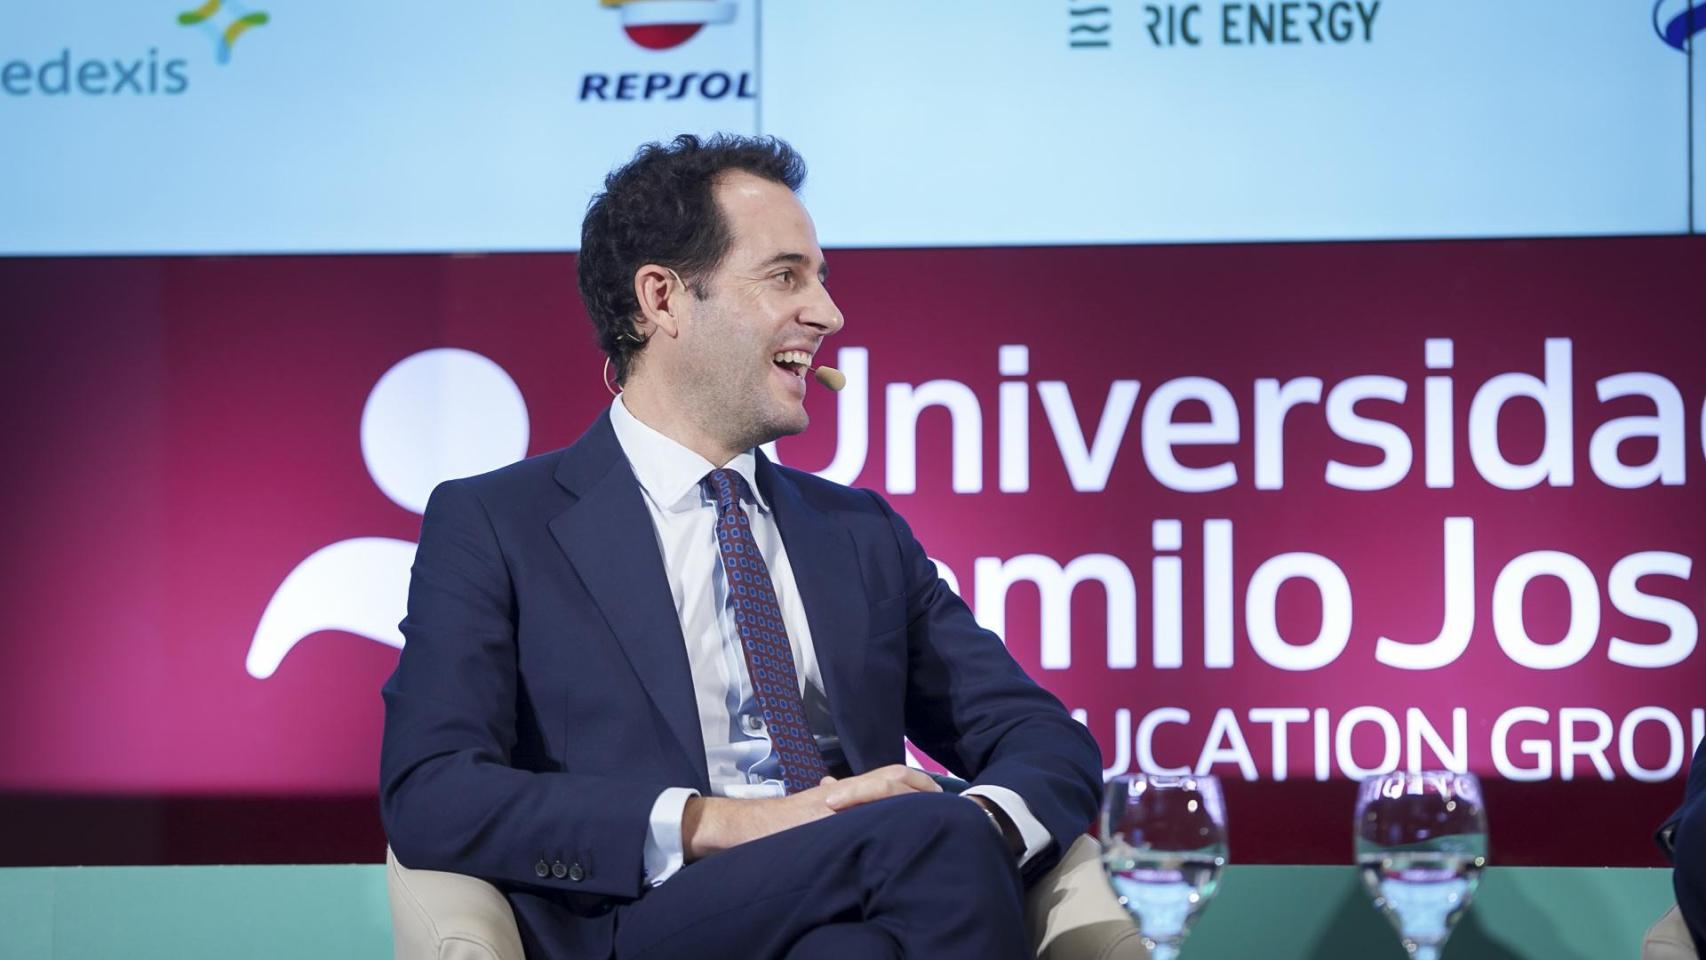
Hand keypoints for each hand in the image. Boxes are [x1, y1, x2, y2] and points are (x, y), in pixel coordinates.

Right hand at [681, 765, 942, 860]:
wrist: (743, 827)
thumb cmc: (776, 825)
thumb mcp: (810, 812)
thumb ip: (830, 800)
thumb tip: (836, 789)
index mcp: (845, 793)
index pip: (890, 776)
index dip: (918, 783)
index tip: (940, 796)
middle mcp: (844, 792)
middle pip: (893, 776)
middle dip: (923, 787)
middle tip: (946, 801)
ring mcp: (834, 802)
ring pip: (881, 788)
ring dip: (909, 795)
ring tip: (932, 808)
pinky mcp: (821, 814)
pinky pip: (857, 805)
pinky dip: (880, 804)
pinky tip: (898, 817)